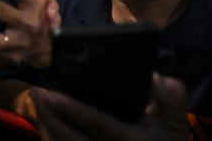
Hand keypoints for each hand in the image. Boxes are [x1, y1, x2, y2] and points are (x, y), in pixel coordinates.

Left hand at [30, 74, 187, 140]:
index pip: (97, 124)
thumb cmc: (163, 139)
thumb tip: (155, 77)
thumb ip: (171, 96)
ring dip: (45, 123)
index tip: (53, 94)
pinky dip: (51, 132)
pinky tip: (46, 116)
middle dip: (47, 114)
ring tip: (38, 100)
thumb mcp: (175, 120)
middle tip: (36, 91)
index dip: (74, 109)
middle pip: (68, 137)